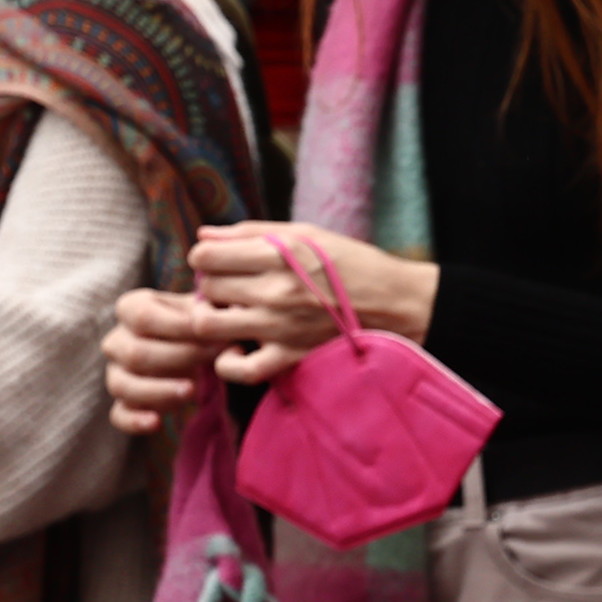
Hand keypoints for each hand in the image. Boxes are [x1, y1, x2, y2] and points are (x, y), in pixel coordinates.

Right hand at [105, 286, 222, 432]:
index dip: (178, 326)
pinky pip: (119, 415)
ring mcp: (117, 374)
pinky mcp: (125, 403)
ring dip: (159, 390)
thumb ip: (216, 309)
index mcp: (133, 308)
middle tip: (214, 359)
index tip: (212, 333)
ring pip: (124, 385)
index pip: (142, 316)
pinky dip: (135, 421)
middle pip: (135, 353)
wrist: (206, 347)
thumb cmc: (208, 321)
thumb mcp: (213, 308)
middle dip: (179, 357)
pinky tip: (156, 422)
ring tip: (192, 390)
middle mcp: (118, 341)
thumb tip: (224, 315)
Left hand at [187, 223, 439, 385]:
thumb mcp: (308, 234)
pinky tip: (238, 346)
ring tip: (228, 314)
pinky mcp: (287, 358)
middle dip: (212, 284)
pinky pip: (234, 368)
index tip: (220, 261)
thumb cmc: (352, 264)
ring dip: (210, 318)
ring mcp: (278, 328)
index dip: (206, 256)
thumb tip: (204, 234)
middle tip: (230, 287)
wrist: (396, 303)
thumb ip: (254, 232)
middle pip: (206, 288)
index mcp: (280, 254)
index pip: (205, 255)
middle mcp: (275, 290)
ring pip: (206, 325)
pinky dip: (226, 360)